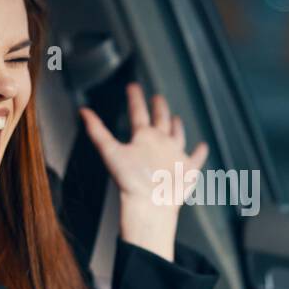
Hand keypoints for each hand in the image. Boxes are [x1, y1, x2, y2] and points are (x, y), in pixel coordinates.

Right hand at [78, 84, 207, 259]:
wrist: (152, 201)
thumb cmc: (130, 180)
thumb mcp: (109, 153)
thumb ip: (97, 131)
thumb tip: (84, 111)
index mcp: (145, 136)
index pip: (138, 111)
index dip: (134, 97)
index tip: (133, 86)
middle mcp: (164, 141)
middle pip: (162, 118)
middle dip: (159, 106)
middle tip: (158, 97)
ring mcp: (178, 154)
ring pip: (179, 135)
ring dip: (177, 126)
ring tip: (177, 119)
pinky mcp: (189, 169)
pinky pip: (197, 158)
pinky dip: (200, 152)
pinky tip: (203, 146)